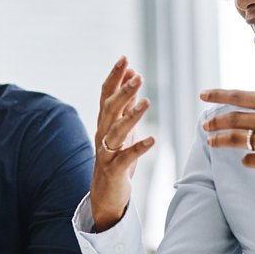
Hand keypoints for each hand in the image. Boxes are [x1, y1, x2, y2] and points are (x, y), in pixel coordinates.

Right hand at [90, 56, 156, 231]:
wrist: (105, 194)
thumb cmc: (116, 159)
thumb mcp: (122, 129)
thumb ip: (126, 105)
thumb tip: (132, 77)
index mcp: (104, 123)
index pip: (106, 95)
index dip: (115, 77)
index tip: (125, 59)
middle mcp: (102, 134)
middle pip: (109, 109)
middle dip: (123, 91)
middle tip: (137, 76)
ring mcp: (106, 152)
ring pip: (116, 131)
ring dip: (131, 115)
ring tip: (146, 102)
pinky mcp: (114, 170)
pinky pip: (126, 157)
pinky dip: (139, 148)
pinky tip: (152, 140)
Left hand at [200, 53, 254, 218]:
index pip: (242, 96)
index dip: (219, 95)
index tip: (203, 95)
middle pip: (234, 118)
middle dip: (215, 122)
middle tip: (205, 126)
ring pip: (237, 140)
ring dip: (221, 141)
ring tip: (212, 142)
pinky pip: (250, 160)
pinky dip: (247, 159)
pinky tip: (250, 159)